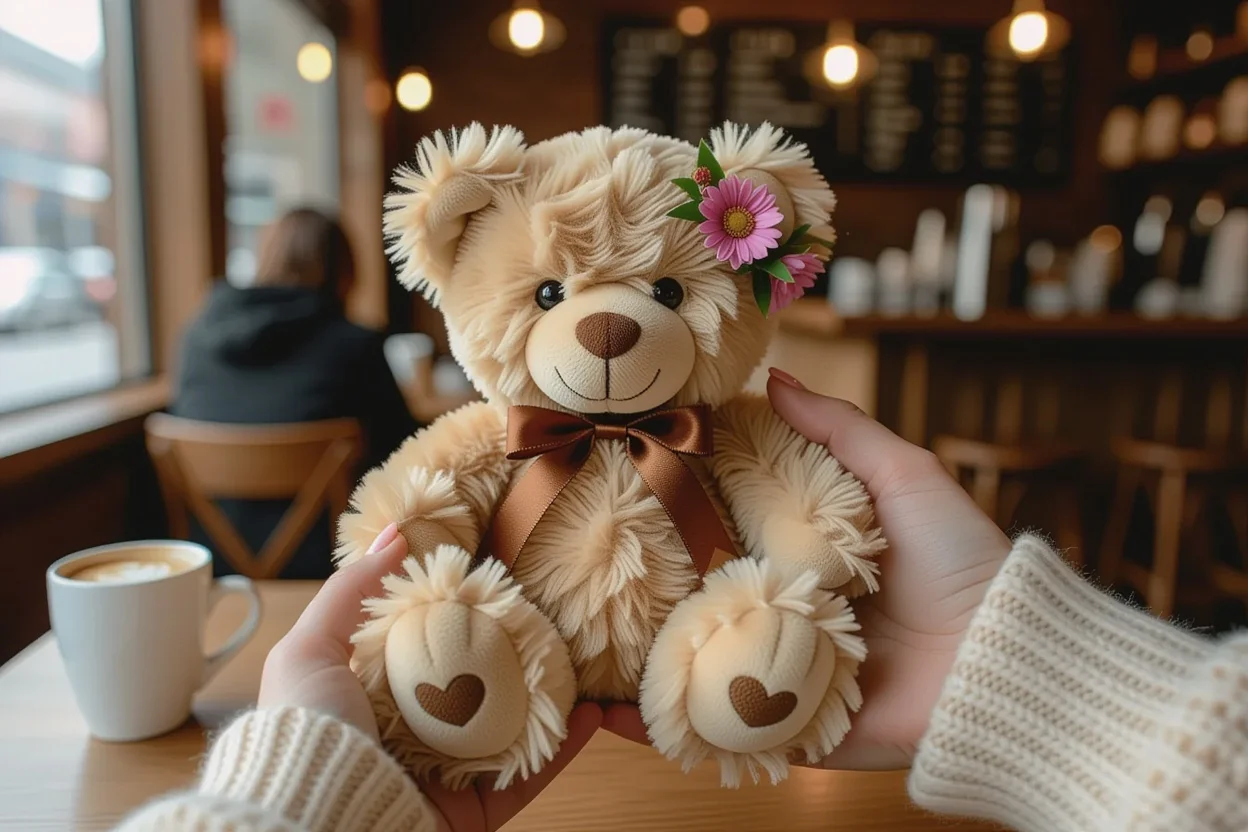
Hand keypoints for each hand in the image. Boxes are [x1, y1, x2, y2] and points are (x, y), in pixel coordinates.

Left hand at [259, 524, 601, 830]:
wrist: (317, 818)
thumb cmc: (308, 732)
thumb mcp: (311, 650)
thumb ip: (351, 592)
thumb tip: (394, 532)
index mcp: (374, 697)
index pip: (430, 647)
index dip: (467, 616)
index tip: (505, 584)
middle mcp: (412, 736)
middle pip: (478, 688)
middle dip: (518, 656)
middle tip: (557, 621)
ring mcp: (447, 776)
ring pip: (512, 730)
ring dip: (552, 699)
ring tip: (587, 663)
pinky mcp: (474, 812)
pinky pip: (527, 777)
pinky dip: (563, 748)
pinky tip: (592, 714)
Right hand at [603, 370, 1009, 770]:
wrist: (1003, 660)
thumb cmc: (959, 560)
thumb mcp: (903, 475)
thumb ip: (841, 429)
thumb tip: (772, 378)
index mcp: (808, 556)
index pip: (724, 531)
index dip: (678, 512)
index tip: (626, 485)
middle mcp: (787, 613)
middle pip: (698, 597)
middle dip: (641, 588)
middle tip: (579, 565)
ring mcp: (780, 674)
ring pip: (692, 664)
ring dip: (634, 657)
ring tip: (566, 638)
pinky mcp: (786, 731)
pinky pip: (713, 730)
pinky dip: (660, 724)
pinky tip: (601, 708)